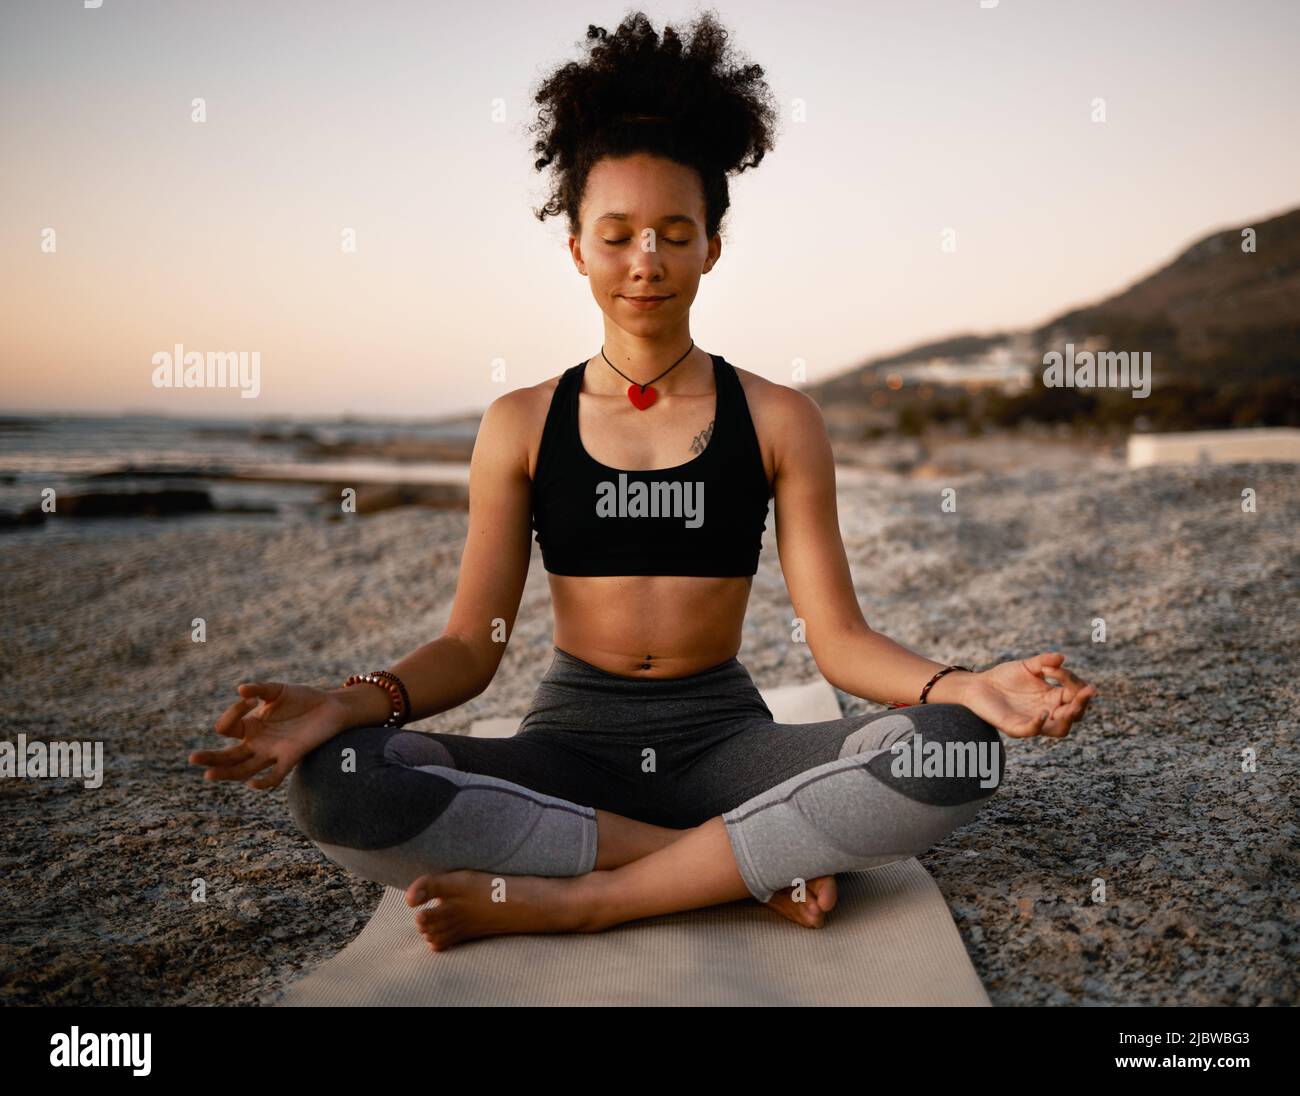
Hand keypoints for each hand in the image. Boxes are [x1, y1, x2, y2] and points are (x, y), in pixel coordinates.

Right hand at [189, 681, 349, 790]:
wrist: (330, 707)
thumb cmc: (302, 698)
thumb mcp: (277, 690)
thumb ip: (259, 690)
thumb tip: (240, 691)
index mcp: (250, 726)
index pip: (227, 728)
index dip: (232, 714)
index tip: (249, 699)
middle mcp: (257, 742)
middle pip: (227, 756)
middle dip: (210, 758)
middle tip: (193, 758)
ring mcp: (272, 752)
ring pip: (243, 769)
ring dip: (227, 773)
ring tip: (208, 774)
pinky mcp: (290, 757)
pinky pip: (275, 776)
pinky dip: (264, 782)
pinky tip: (251, 783)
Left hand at [956, 652, 1095, 738]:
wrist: (978, 685)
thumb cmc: (1004, 677)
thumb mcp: (1027, 666)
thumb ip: (1044, 661)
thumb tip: (1062, 657)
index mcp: (1053, 697)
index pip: (1075, 694)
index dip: (1072, 681)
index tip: (1054, 668)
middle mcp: (1048, 712)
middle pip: (1075, 714)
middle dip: (1082, 703)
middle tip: (1085, 691)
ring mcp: (1033, 722)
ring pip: (1060, 729)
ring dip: (1069, 718)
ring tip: (1071, 706)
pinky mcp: (1016, 727)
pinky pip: (1032, 731)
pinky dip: (1039, 724)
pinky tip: (1043, 712)